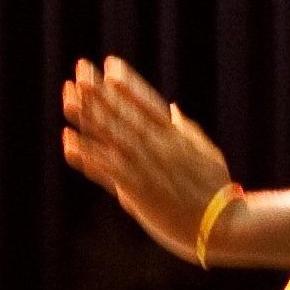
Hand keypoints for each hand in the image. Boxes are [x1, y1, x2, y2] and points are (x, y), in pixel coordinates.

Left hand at [61, 59, 235, 260]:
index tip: (110, 65)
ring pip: (111, 135)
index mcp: (176, 137)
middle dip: (100, 92)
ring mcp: (146, 166)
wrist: (221, 225)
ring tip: (68, 97)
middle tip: (80, 70)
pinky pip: (105, 168)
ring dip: (87, 115)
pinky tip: (68, 140)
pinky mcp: (136, 189)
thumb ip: (187, 131)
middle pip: (124, 113)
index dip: (128, 83)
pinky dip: (86, 154)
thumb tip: (173, 110)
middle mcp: (159, 146)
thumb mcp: (208, 153)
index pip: (148, 102)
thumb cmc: (217, 191)